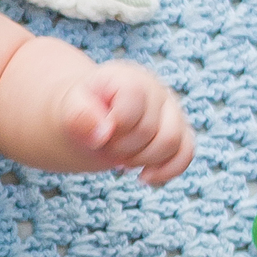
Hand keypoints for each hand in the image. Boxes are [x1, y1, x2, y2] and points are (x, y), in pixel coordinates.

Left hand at [60, 61, 193, 186]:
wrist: (91, 113)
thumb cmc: (81, 109)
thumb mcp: (70, 108)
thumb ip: (79, 116)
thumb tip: (103, 134)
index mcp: (129, 79)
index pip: (132, 108)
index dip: (114, 129)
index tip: (98, 133)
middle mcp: (156, 90)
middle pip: (150, 130)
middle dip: (122, 149)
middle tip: (104, 147)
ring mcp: (172, 111)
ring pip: (172, 143)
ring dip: (142, 160)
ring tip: (121, 159)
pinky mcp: (180, 131)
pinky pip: (186, 154)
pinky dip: (166, 171)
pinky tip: (143, 177)